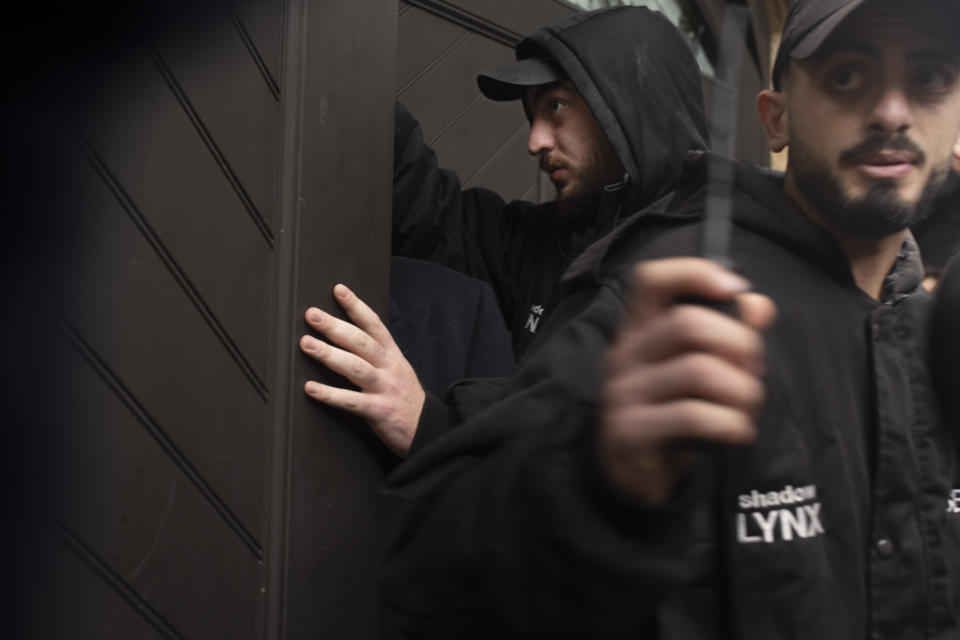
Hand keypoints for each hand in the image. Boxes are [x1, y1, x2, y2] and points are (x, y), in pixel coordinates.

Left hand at [300, 284, 424, 457]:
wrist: (429, 429)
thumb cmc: (406, 398)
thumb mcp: (397, 369)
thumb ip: (377, 355)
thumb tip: (347, 338)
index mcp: (392, 356)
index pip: (374, 325)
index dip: (356, 306)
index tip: (339, 290)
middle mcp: (389, 368)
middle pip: (361, 342)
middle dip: (335, 326)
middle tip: (312, 314)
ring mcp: (385, 389)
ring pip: (355, 367)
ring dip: (329, 354)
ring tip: (305, 344)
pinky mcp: (379, 411)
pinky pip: (351, 401)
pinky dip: (330, 394)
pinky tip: (310, 388)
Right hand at [599, 258, 776, 502]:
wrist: (632, 474)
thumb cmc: (671, 411)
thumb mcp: (697, 368)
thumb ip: (729, 333)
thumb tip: (759, 304)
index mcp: (638, 330)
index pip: (650, 280)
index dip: (693, 273)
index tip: (732, 288)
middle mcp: (624, 354)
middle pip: (688, 323)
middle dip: (741, 346)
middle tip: (751, 374)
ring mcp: (623, 393)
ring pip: (699, 371)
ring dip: (742, 392)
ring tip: (745, 410)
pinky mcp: (630, 432)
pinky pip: (694, 416)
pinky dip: (730, 424)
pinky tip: (735, 432)